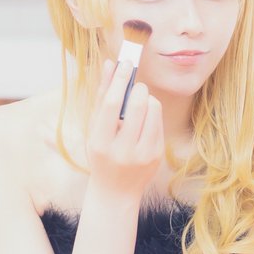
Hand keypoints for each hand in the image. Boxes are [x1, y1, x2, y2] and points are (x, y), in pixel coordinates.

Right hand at [86, 60, 163, 194]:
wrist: (115, 190)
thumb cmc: (101, 153)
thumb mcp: (94, 128)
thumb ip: (101, 96)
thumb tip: (109, 63)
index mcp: (100, 143)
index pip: (111, 104)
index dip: (119, 80)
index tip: (125, 63)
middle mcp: (122, 150)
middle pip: (137, 105)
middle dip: (138, 88)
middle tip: (136, 85)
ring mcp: (143, 155)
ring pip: (153, 110)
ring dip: (147, 99)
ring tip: (138, 104)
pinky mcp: (157, 155)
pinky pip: (159, 121)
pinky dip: (153, 113)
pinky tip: (144, 119)